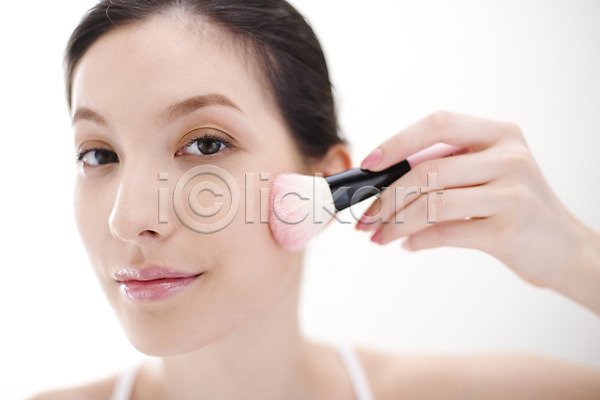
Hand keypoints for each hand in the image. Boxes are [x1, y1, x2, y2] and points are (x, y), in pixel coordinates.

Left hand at [356, 111, 598, 297]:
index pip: (438, 124)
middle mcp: (510, 157)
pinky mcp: (509, 230)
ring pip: (433, 204)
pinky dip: (419, 240)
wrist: (564, 249)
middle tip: (366, 218)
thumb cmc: (513, 208)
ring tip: (379, 236)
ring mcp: (513, 193)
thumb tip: (383, 183)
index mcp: (500, 133)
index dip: (397, 141)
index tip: (368, 164)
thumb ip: (445, 170)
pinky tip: (409, 245)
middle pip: (428, 170)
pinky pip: (447, 232)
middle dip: (387, 197)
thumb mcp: (488, 174)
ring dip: (396, 224)